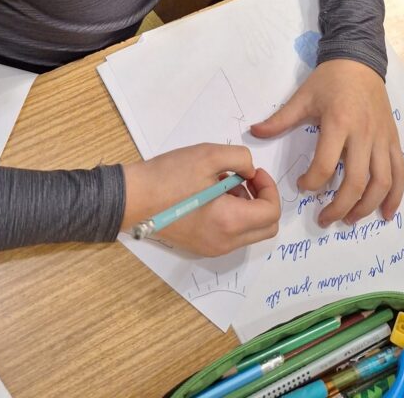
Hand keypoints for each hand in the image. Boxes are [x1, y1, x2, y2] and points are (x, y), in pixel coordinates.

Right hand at [121, 143, 279, 256]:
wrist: (133, 198)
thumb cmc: (169, 176)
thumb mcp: (208, 155)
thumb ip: (240, 158)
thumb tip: (250, 170)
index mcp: (229, 222)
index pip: (270, 212)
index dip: (269, 187)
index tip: (253, 171)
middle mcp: (225, 242)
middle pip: (266, 228)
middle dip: (263, 200)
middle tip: (245, 178)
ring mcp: (212, 248)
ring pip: (249, 232)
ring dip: (247, 208)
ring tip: (224, 184)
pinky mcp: (201, 248)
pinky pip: (231, 235)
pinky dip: (233, 217)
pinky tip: (212, 196)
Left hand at [250, 60, 403, 227]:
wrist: (359, 60)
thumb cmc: (329, 80)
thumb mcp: (302, 97)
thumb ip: (279, 119)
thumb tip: (253, 133)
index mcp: (338, 123)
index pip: (326, 164)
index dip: (312, 182)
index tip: (302, 186)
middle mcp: (363, 134)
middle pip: (356, 181)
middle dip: (339, 206)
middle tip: (324, 219)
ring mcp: (382, 138)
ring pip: (381, 182)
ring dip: (366, 206)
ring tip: (350, 220)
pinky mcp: (393, 140)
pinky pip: (400, 172)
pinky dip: (395, 196)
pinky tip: (385, 213)